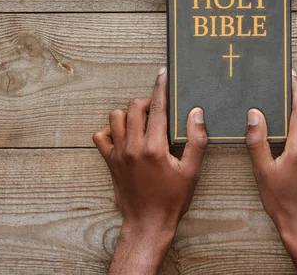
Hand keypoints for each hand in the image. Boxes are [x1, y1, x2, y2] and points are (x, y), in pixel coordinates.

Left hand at [92, 67, 207, 274]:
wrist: (148, 224)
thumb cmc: (172, 199)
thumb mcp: (192, 171)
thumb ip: (196, 140)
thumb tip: (196, 113)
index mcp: (154, 147)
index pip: (157, 108)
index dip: (161, 87)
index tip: (162, 72)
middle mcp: (132, 147)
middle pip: (133, 107)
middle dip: (147, 102)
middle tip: (159, 110)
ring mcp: (117, 154)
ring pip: (115, 117)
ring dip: (129, 114)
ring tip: (142, 122)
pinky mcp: (109, 162)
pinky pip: (101, 136)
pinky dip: (110, 131)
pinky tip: (124, 136)